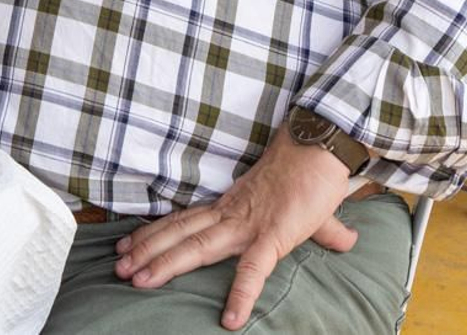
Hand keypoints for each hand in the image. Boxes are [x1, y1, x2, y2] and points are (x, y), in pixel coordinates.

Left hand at [113, 129, 359, 329]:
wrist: (322, 148)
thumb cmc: (311, 175)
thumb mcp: (309, 211)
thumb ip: (322, 231)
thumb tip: (347, 239)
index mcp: (232, 208)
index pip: (185, 220)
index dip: (154, 233)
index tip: (126, 245)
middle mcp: (231, 215)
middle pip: (181, 233)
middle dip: (147, 250)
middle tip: (118, 267)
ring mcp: (248, 225)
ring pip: (198, 246)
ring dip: (166, 263)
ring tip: (140, 280)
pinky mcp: (273, 236)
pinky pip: (253, 270)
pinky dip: (241, 294)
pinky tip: (231, 319)